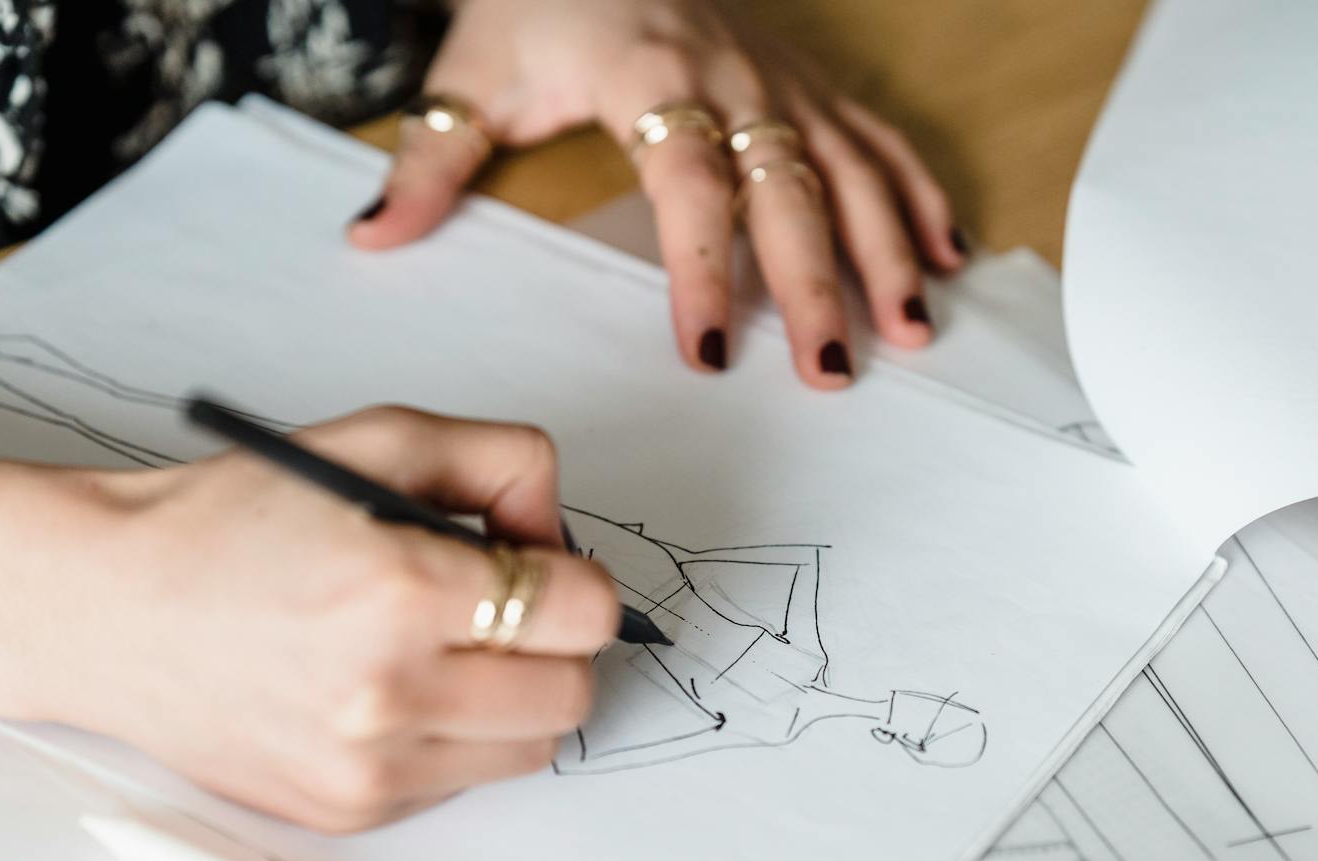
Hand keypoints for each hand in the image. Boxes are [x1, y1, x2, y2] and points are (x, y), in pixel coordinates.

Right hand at [50, 407, 618, 831]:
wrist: (111, 607)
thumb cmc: (234, 521)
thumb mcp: (377, 438)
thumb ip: (502, 463)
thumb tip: (562, 537)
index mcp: (403, 591)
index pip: (584, 614)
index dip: (574, 581)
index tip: (539, 568)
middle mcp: (390, 692)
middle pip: (572, 692)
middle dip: (554, 645)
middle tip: (498, 610)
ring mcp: (369, 766)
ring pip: (533, 750)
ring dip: (512, 699)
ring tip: (445, 651)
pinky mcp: (349, 811)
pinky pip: (461, 782)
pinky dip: (451, 739)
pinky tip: (389, 690)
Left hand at [347, 0, 965, 388]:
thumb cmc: (540, 3)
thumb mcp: (473, 74)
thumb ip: (429, 159)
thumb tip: (372, 236)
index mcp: (650, 76)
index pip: (687, 187)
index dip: (701, 273)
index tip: (706, 355)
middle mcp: (735, 78)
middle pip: (788, 190)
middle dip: (815, 285)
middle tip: (832, 368)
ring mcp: (785, 79)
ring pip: (852, 170)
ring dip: (887, 251)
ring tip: (910, 328)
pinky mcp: (812, 82)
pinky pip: (879, 139)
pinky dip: (918, 194)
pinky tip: (946, 254)